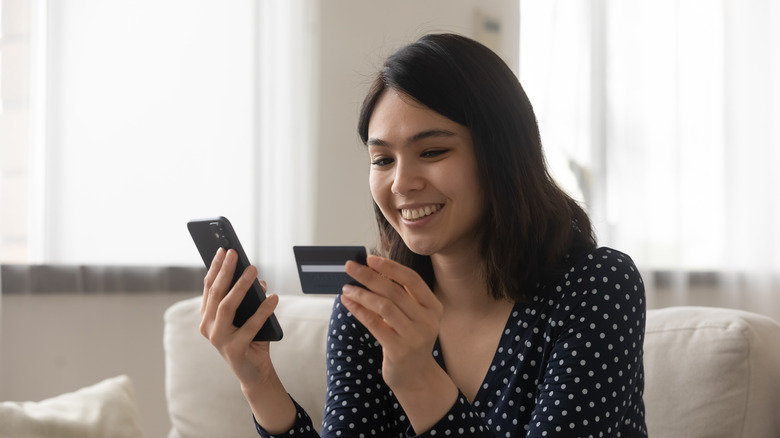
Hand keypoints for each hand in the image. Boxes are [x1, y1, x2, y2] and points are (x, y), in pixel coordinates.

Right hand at [199, 248, 278, 386]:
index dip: (215, 268)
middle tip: (234, 253)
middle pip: (216, 294)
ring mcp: (219, 339)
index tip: (223, 250)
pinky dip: (263, 310)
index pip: (209, 287)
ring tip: (253, 270)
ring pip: (227, 307)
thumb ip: (248, 298)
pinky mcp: (234, 350)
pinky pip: (250, 326)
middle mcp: (208, 327)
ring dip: (240, 286)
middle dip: (225, 271)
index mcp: (207, 317)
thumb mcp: (247, 315)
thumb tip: (257, 279)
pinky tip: (274, 298)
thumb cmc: (251, 339)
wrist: (255, 372)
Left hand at [340, 255, 444, 392]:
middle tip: (350, 266)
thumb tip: (370, 271)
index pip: (412, 279)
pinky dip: (359, 311)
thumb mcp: (413, 317)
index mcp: (433, 307)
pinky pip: (375, 324)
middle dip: (369, 276)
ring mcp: (415, 336)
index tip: (370, 258)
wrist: (416, 376)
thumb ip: (400, 297)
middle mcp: (428, 320)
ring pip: (384, 306)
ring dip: (361, 294)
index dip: (390, 267)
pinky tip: (348, 303)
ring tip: (346, 288)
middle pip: (394, 291)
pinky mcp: (400, 350)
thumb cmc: (409, 339)